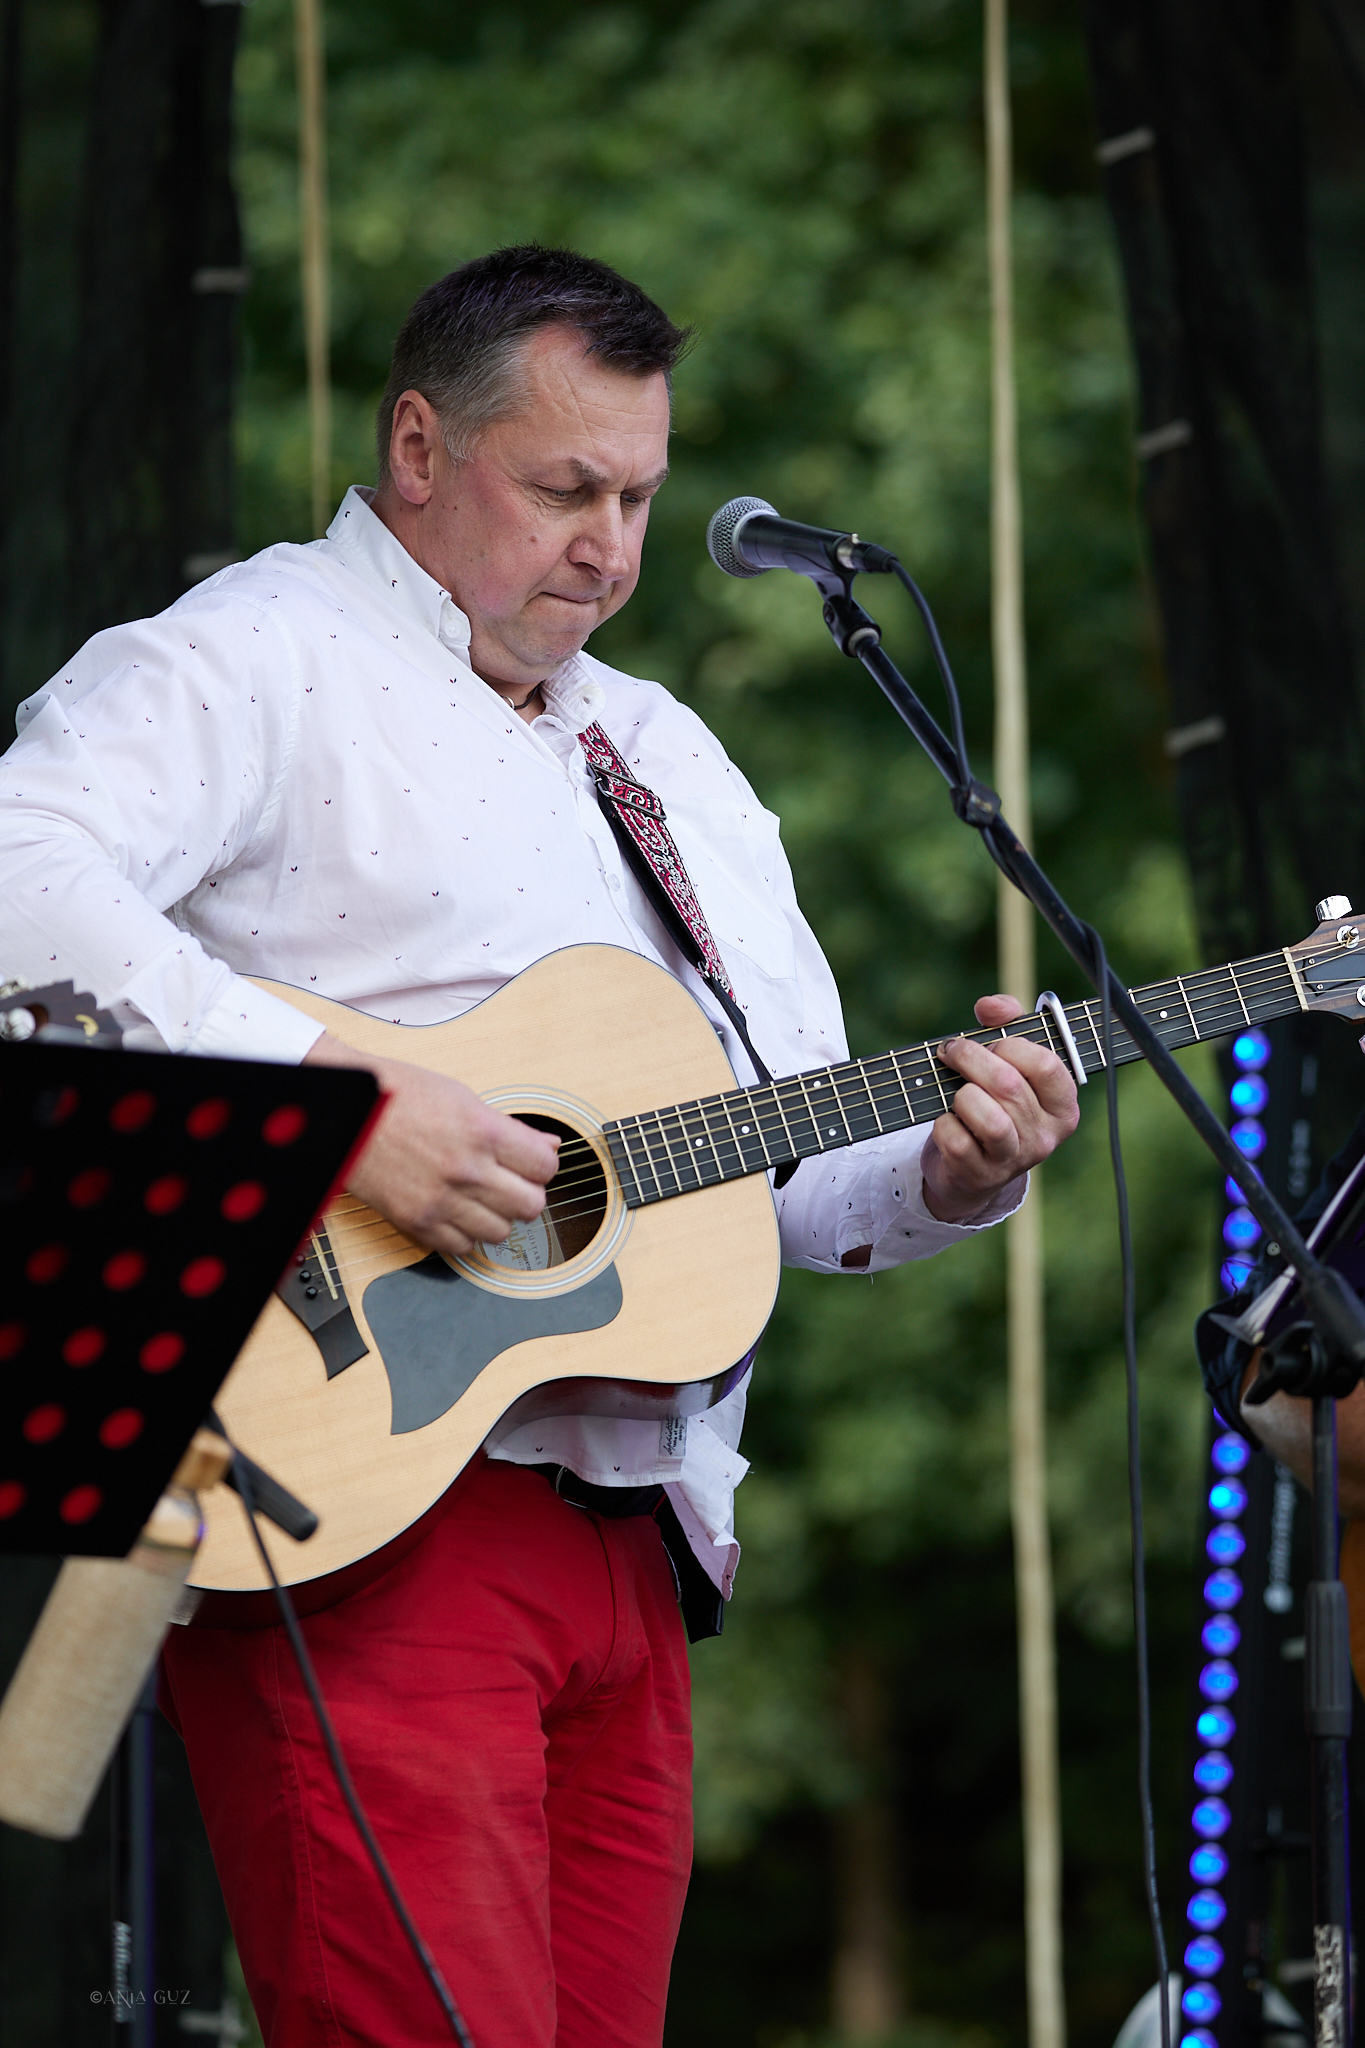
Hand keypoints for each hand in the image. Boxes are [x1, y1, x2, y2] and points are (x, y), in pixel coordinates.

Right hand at [303, 1030, 559, 1256]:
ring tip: (479, 1195)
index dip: (541, 1165)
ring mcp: (440, 1201)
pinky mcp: (416, 1222)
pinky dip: (465, 1233)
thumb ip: (510, 1129)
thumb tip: (549, 1146)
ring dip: (496, 1216)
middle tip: (508, 1181)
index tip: (530, 1162)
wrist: (345, 1110)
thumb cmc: (398, 1095)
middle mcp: (465, 1170)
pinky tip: (456, 1210)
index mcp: (482, 1132)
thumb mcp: (463, 1097)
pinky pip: (462, 1247)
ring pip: (500, 1232)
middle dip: (524, 1193)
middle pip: (530, 1206)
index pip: (545, 1168)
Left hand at [919, 994, 1078, 1222]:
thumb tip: (990, 1006)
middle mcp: (1045, 1136)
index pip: (1046, 1065)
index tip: (990, 1044)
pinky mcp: (980, 1175)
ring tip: (955, 1092)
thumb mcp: (1007, 1061)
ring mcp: (1014, 1160)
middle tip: (952, 1052)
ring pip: (989, 1118)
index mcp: (1063, 1106)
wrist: (969, 1167)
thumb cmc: (992, 1102)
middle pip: (1008, 1085)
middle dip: (971, 1059)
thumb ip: (1006, 1022)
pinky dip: (943, 1124)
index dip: (1010, 1045)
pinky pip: (957, 1140)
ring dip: (961, 1094)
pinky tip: (946, 1120)